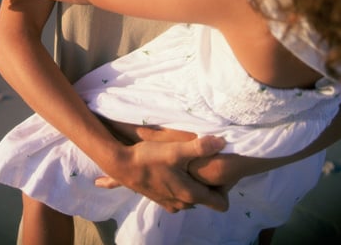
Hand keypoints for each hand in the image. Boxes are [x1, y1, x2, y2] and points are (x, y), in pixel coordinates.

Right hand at [97, 135, 228, 213]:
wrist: (122, 165)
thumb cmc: (150, 158)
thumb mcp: (176, 150)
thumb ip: (200, 147)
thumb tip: (222, 142)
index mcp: (190, 194)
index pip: (220, 203)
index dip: (226, 189)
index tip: (221, 172)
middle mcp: (182, 203)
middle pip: (206, 199)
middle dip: (209, 184)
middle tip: (206, 164)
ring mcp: (170, 203)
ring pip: (191, 195)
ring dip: (193, 183)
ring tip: (188, 163)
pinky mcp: (159, 198)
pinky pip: (178, 194)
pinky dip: (180, 184)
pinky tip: (172, 168)